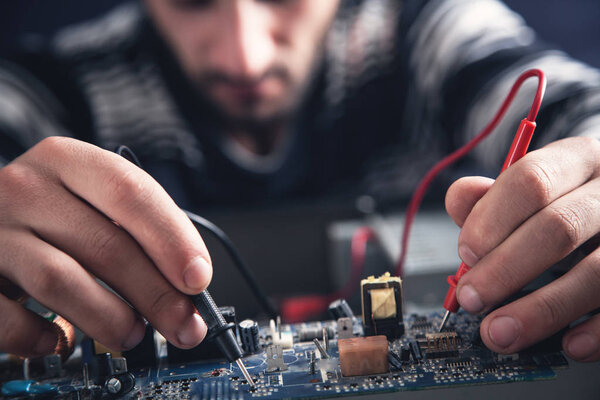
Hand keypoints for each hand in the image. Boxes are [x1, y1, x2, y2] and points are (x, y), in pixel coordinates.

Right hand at [0, 137, 211, 356]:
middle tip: (185, 324)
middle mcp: (26, 188)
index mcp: (66, 160)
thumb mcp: (88, 198)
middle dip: (157, 295)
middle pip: (106, 244)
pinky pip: (8, 318)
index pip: (130, 192)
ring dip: (109, 317)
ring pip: (61, 280)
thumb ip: (134, 229)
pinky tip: (62, 339)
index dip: (172, 239)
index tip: (199, 278)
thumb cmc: (48, 210)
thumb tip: (188, 283)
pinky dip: (42, 337)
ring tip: (131, 333)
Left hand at [445, 136, 599, 361]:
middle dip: (505, 270)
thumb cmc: (568, 201)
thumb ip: (494, 196)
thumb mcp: (534, 190)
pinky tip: (570, 343)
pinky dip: (597, 329)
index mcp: (577, 160)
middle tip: (472, 299)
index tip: (466, 254)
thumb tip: (459, 198)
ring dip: (541, 309)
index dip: (491, 220)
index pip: (531, 180)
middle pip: (558, 227)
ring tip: (500, 333)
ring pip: (596, 271)